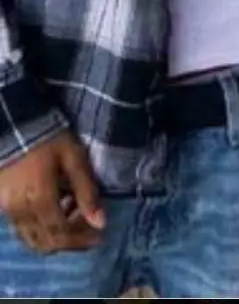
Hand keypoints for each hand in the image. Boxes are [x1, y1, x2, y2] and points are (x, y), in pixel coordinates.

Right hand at [0, 132, 104, 253]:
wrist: (16, 124)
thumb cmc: (49, 138)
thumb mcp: (74, 158)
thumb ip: (86, 191)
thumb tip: (101, 223)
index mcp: (40, 201)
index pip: (62, 235)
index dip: (82, 240)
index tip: (100, 237)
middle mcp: (21, 212)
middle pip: (47, 242)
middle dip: (71, 241)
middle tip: (89, 230)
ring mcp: (8, 210)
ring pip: (32, 239)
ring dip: (55, 237)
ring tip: (74, 218)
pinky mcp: (2, 205)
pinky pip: (21, 229)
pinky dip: (40, 229)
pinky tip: (55, 211)